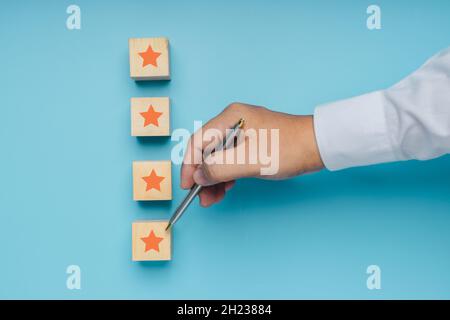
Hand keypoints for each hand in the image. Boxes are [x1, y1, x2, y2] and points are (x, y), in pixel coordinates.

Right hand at [180, 102, 323, 206]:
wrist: (318, 146)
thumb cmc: (288, 148)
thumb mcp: (249, 160)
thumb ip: (219, 168)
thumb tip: (198, 176)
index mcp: (230, 117)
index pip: (198, 141)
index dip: (189, 165)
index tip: (187, 186)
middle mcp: (233, 121)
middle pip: (207, 149)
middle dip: (202, 175)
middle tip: (201, 197)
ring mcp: (243, 132)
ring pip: (219, 156)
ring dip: (213, 178)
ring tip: (212, 199)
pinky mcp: (252, 143)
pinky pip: (231, 159)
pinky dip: (226, 174)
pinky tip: (226, 188)